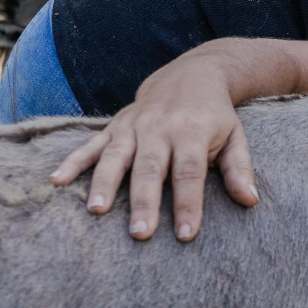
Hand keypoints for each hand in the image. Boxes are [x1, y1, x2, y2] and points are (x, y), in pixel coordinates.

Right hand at [50, 51, 260, 241]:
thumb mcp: (235, 136)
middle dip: (144, 202)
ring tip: (96, 211)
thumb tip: (251, 200)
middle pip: (151, 168)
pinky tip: (56, 181)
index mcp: (192, 133)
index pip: (189, 172)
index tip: (186, 234)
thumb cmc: (215, 115)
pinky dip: (73, 161)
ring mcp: (133, 126)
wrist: (191, 73)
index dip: (188, 203)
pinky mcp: (114, 125)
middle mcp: (159, 129)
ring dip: (104, 184)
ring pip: (116, 156)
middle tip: (140, 233)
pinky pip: (90, 144)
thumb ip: (239, 168)